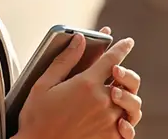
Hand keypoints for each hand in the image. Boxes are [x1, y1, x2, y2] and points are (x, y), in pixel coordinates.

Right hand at [16, 28, 141, 138]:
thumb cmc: (37, 118)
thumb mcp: (44, 84)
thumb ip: (65, 60)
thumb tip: (79, 38)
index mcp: (86, 84)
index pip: (112, 59)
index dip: (121, 48)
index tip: (127, 42)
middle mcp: (102, 101)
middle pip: (126, 81)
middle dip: (124, 74)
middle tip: (117, 74)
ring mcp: (108, 121)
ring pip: (130, 104)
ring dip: (127, 97)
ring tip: (117, 96)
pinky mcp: (110, 137)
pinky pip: (128, 126)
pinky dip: (126, 120)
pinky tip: (118, 118)